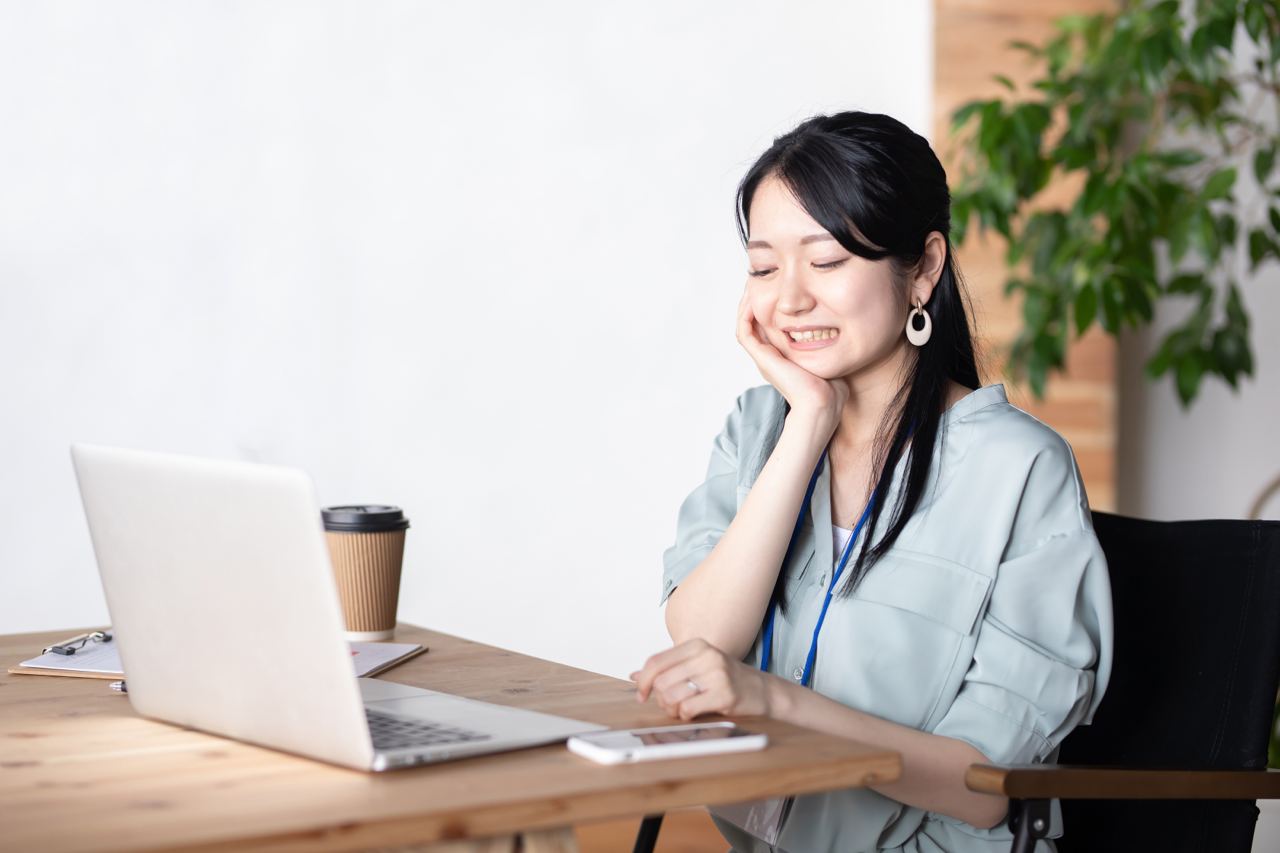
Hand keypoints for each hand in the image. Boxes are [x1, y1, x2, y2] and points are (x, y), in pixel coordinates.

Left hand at [629, 638, 774, 720]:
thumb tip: (635, 676)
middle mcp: (706, 656)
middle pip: (661, 681)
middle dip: (660, 699)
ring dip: (672, 709)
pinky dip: (685, 715)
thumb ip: (667, 669)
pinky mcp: (724, 694)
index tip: (641, 694)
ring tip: (682, 709)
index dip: (643, 680)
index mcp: (696, 645)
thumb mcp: (696, 666)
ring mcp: (717, 674)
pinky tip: (694, 713)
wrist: (761, 691)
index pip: (656, 661)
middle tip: (670, 705)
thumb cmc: (726, 679)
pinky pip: (688, 708)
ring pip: (672, 695)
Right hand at [735, 288, 847, 430]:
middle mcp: (769, 358)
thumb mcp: (830, 359)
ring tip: (754, 283)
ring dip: (748, 304)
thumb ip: (829, 344)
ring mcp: (764, 358)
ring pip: (745, 324)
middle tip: (762, 279)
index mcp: (782, 358)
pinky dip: (746, 313)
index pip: (768, 326)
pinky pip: (745, 330)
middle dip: (758, 300)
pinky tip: (753, 296)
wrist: (823, 405)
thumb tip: (840, 328)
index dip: (770, 305)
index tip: (777, 287)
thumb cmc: (832, 389)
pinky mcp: (763, 358)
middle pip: (754, 323)